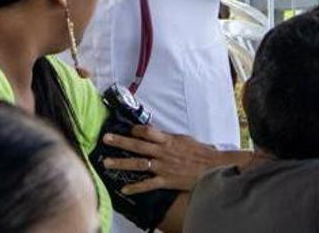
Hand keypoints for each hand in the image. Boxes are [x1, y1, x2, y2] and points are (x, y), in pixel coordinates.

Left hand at [100, 125, 231, 193]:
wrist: (213, 168)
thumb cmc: (201, 153)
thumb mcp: (185, 139)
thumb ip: (170, 137)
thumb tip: (159, 134)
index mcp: (168, 140)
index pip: (147, 131)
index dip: (135, 130)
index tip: (128, 130)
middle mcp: (162, 152)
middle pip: (137, 145)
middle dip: (120, 141)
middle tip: (105, 138)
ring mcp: (163, 167)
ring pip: (138, 164)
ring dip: (121, 163)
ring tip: (106, 162)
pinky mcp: (166, 180)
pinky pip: (147, 184)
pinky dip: (135, 187)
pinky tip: (124, 189)